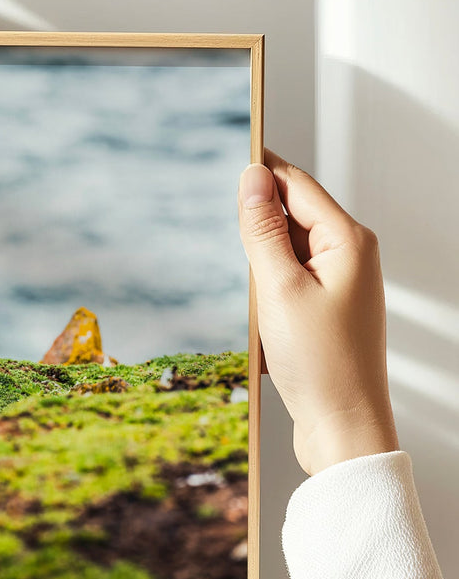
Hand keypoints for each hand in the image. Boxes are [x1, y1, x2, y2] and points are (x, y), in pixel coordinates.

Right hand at [238, 150, 398, 475]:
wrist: (343, 428)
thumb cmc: (319, 363)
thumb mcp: (278, 289)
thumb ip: (263, 230)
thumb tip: (252, 178)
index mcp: (349, 241)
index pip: (296, 185)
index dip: (261, 168)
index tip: (228, 150)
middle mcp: (351, 256)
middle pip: (292, 215)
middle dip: (257, 224)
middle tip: (230, 240)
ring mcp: (340, 284)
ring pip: (287, 251)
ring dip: (260, 264)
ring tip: (255, 299)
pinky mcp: (327, 310)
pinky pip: (289, 281)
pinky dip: (267, 290)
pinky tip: (260, 318)